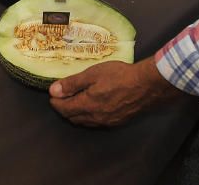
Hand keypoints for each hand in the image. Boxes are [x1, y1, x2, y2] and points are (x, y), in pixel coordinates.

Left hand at [48, 59, 182, 126]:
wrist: (146, 86)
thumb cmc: (119, 76)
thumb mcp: (92, 74)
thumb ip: (72, 83)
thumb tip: (53, 90)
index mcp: (86, 105)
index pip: (64, 108)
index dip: (55, 101)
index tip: (52, 94)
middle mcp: (94, 118)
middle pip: (72, 117)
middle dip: (64, 109)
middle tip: (61, 98)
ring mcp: (106, 122)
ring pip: (84, 122)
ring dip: (76, 114)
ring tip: (74, 102)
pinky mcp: (116, 122)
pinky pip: (96, 122)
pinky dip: (88, 116)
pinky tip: (91, 108)